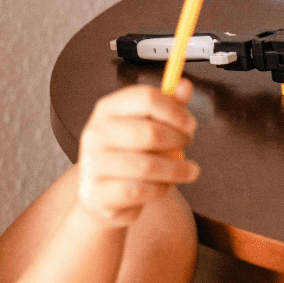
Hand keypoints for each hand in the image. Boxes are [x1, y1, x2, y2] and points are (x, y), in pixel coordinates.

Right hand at [75, 79, 199, 226]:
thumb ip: (167, 107)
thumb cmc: (129, 155)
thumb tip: (185, 86)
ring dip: (176, 169)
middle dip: (178, 140)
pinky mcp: (96, 193)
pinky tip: (164, 186)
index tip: (190, 123)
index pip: (145, 98)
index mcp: (108, 109)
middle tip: (188, 145)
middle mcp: (96, 133)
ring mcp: (93, 163)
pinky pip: (140, 191)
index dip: (174, 110)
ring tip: (187, 171)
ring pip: (147, 166)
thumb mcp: (147, 126)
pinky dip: (160, 189)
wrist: (104, 196)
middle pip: (149, 132)